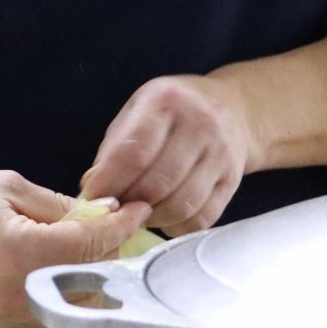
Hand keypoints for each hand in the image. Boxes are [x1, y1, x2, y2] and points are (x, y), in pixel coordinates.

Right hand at [0, 164, 150, 322]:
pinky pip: (52, 300)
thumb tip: (104, 213)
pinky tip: (65, 252)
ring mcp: (10, 309)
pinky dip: (68, 278)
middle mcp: (17, 291)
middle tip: (114, 215)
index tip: (137, 207)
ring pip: (75, 294)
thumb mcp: (10, 185)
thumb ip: (61, 206)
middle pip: (90, 275)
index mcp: (20, 254)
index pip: (91, 244)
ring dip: (91, 265)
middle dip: (108, 245)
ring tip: (89, 232)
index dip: (121, 224)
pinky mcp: (4, 313)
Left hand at [80, 74, 252, 235]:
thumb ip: (114, 149)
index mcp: (166, 101)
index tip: (93, 198)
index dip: (110, 181)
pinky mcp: (233, 179)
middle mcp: (199, 124)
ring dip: (153, 219)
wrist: (232, 107)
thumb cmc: (172, 112)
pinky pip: (203, 218)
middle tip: (115, 210)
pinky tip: (165, 219)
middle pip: (158, 183)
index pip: (134, 152)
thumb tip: (93, 191)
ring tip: (138, 214)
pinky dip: (178, 227)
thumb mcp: (137, 111)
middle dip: (129, 204)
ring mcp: (221, 153)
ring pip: (181, 205)